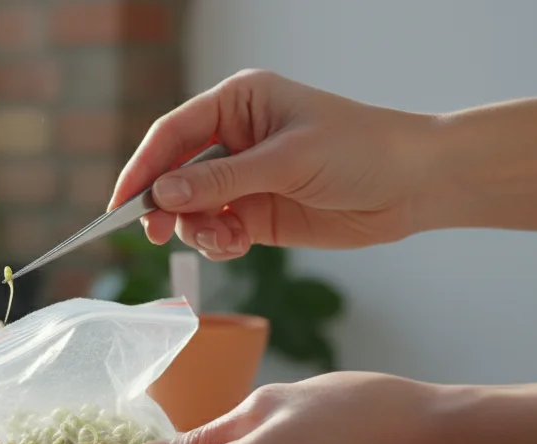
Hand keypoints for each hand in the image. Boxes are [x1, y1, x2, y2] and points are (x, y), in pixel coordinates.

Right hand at [112, 69, 435, 258]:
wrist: (416, 184)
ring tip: (221, 239)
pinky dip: (216, 244)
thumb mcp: (287, 162)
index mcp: (237, 104)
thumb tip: (161, 195)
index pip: (172, 134)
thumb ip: (221, 182)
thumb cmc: (361, 150)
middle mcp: (234, 139)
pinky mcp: (256, 214)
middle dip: (165, 206)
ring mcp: (244, 179)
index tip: (121, 204)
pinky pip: (215, 232)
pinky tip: (235, 246)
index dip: (142, 168)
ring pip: (191, 210)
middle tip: (158, 233)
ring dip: (195, 229)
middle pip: (173, 175)